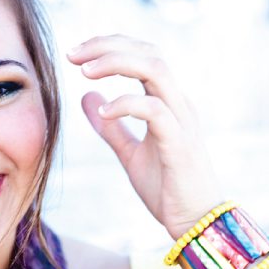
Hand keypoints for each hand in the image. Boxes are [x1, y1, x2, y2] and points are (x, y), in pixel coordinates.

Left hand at [67, 34, 223, 238]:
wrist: (195, 223)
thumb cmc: (167, 187)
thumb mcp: (130, 153)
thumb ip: (111, 127)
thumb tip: (87, 97)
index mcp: (168, 102)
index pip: (143, 55)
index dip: (110, 46)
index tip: (76, 54)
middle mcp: (178, 104)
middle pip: (149, 53)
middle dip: (108, 45)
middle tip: (73, 54)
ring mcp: (182, 121)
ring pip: (155, 70)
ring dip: (117, 63)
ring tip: (85, 71)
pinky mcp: (179, 143)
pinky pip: (154, 111)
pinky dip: (126, 104)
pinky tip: (103, 112)